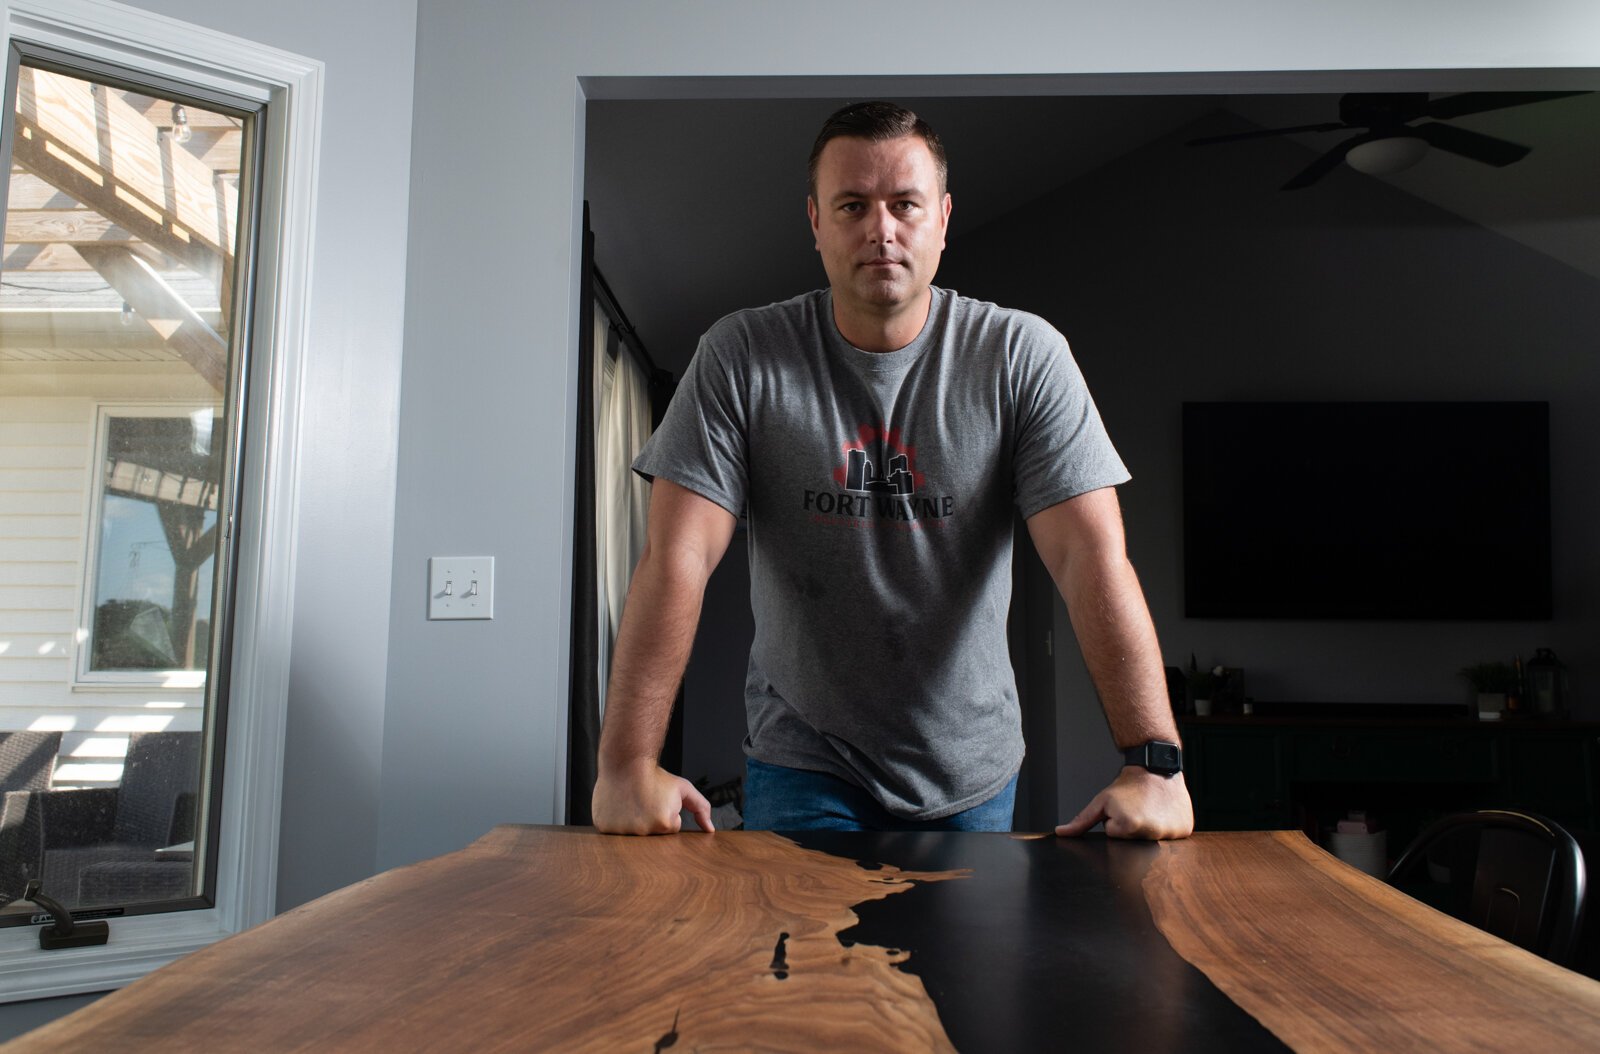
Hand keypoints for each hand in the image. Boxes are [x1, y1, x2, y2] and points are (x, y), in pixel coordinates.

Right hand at [592, 760, 714, 834]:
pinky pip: (613, 831)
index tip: (657, 800)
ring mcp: (622, 831)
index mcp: (665, 823)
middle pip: (651, 833)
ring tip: (631, 801)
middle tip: (644, 801)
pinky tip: (618, 806)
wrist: (626, 762)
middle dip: (650, 819)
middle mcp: (644, 831)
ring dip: (632, 821)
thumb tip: (710, 829)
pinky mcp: (604, 828)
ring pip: (632, 833)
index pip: (670, 828)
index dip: (665, 812)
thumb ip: (700, 808)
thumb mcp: (682, 788)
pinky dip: (615, 821)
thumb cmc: (654, 776)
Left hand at [1055, 767, 1193, 839]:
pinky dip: (1167, 827)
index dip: (1115, 823)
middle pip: (1133, 840)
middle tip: (1137, 809)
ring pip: (1151, 839)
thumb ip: (1081, 820)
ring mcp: (1172, 833)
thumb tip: (1061, 833)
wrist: (1157, 767)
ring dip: (1149, 828)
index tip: (1124, 809)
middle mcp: (1153, 833)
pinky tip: (1164, 813)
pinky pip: (1171, 836)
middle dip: (1131, 828)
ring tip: (1150, 809)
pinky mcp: (1185, 830)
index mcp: (1130, 827)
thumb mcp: (1102, 800)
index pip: (1115, 836)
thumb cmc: (1128, 784)